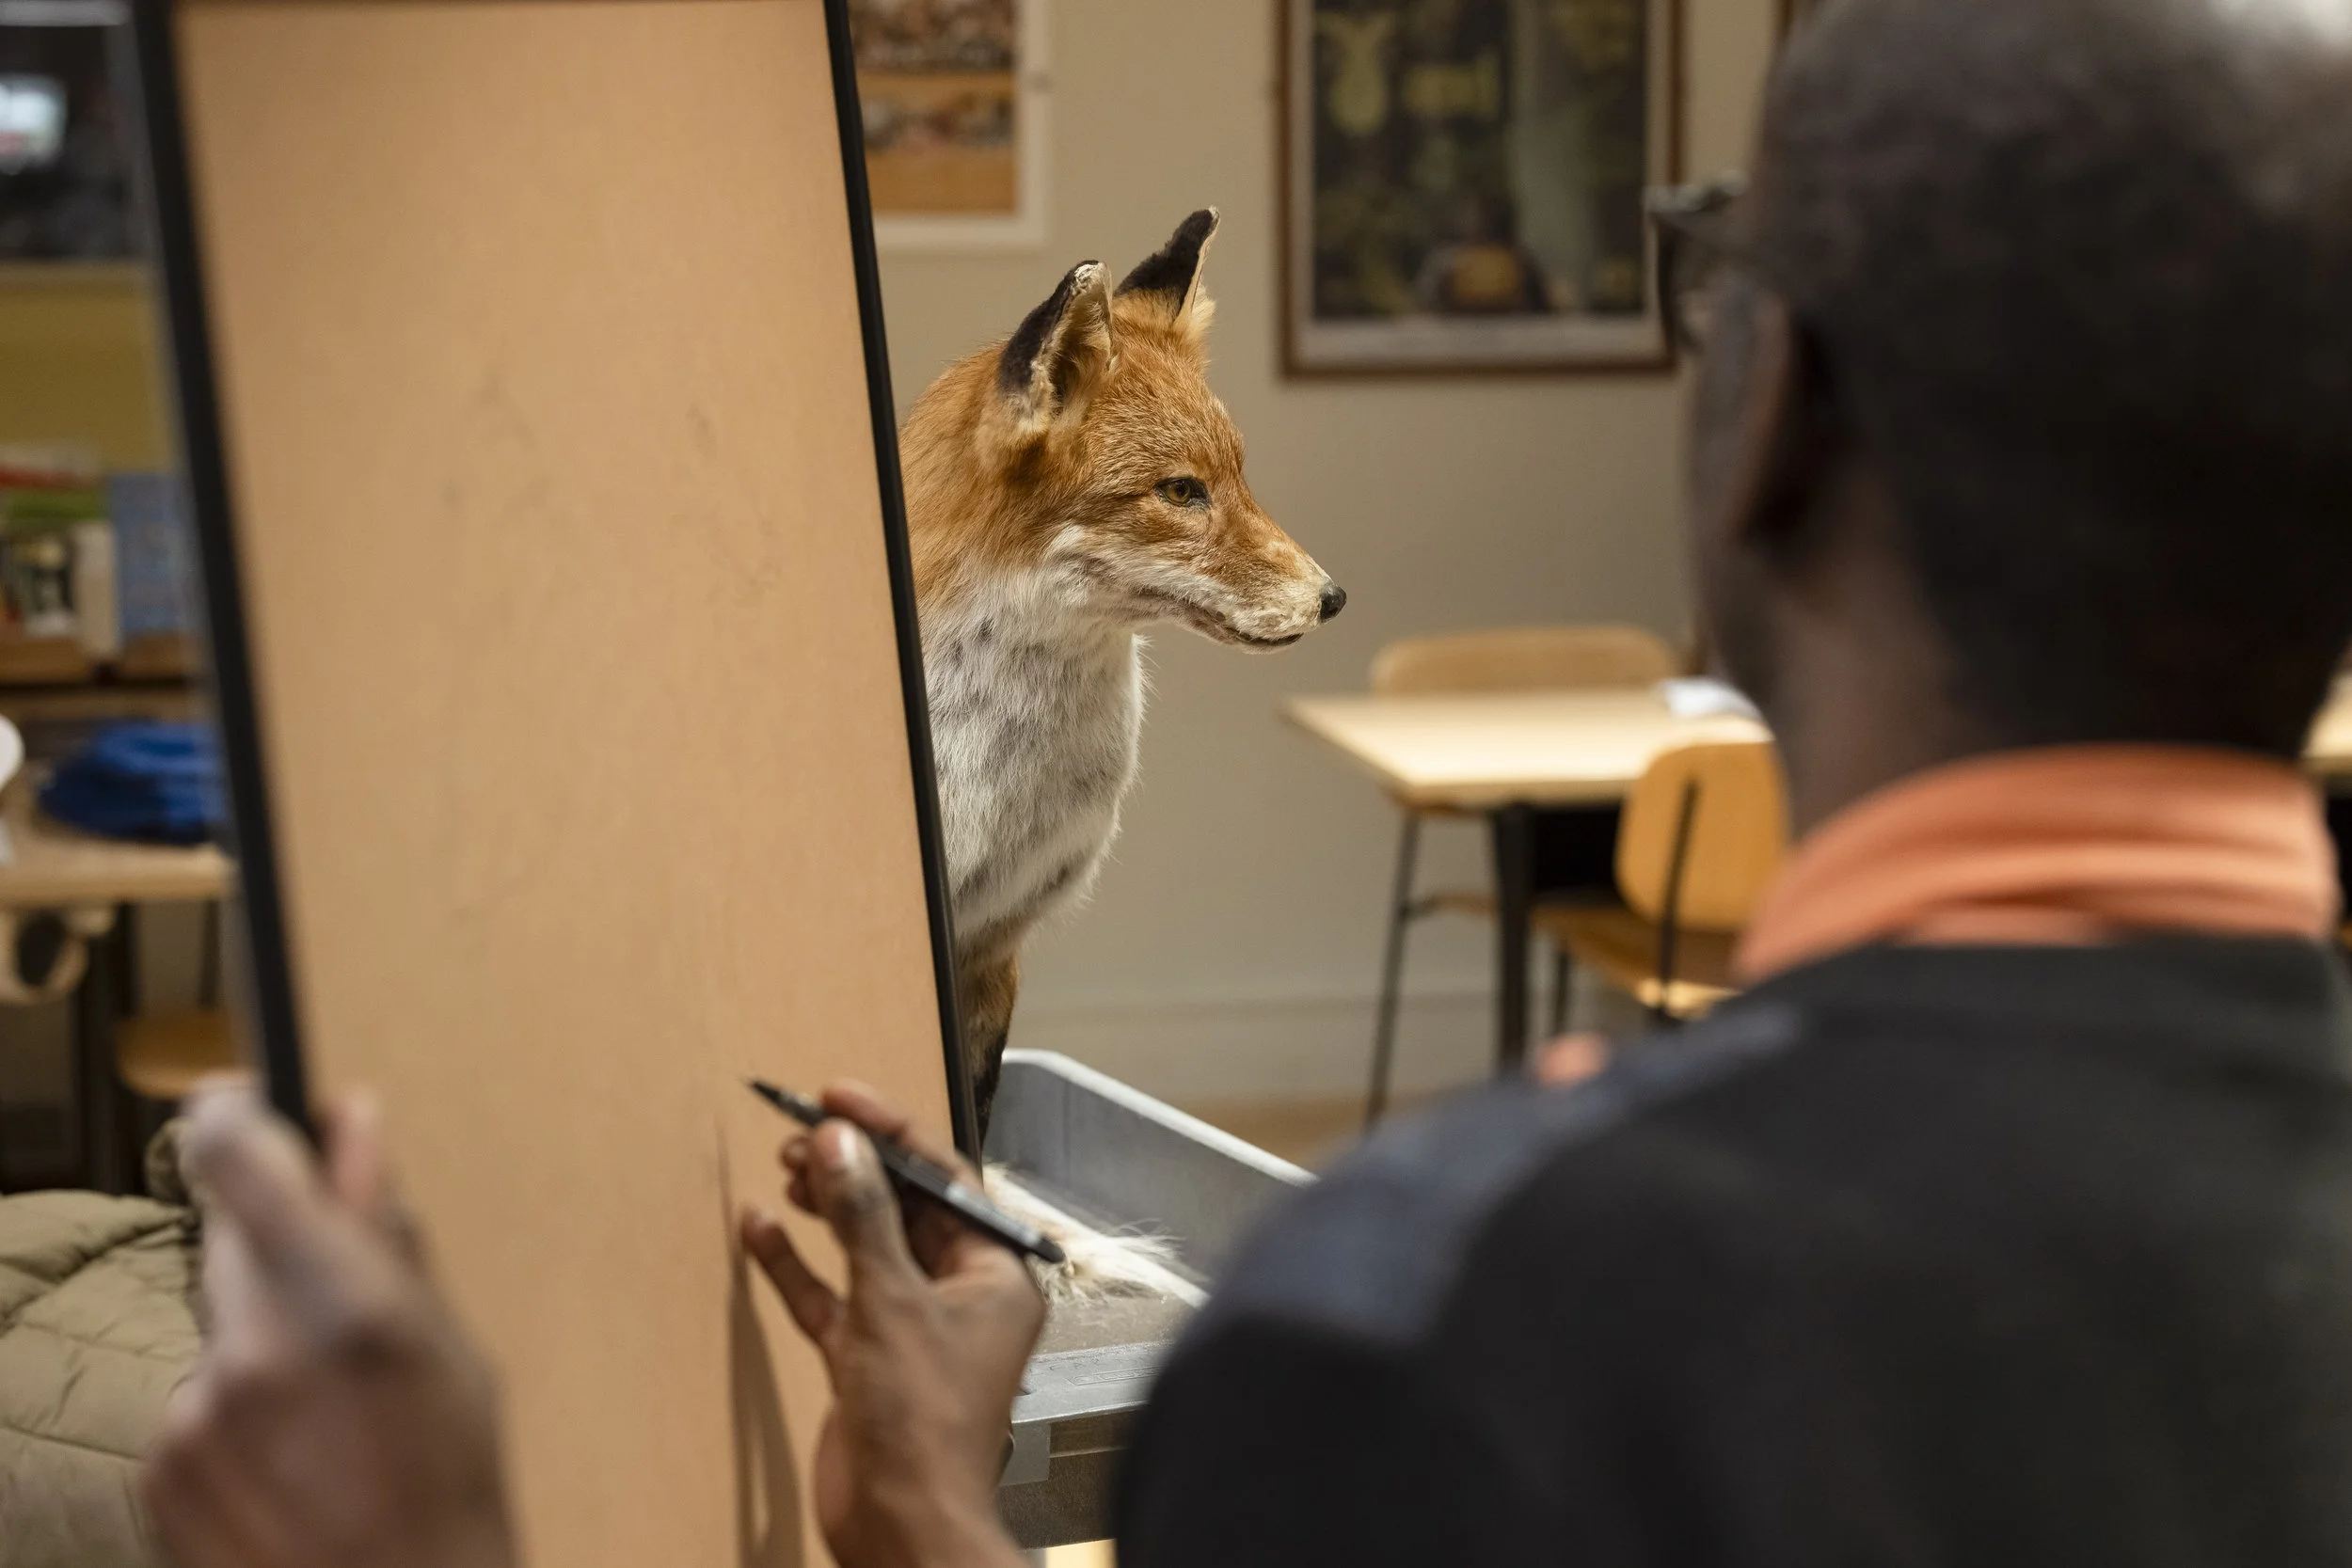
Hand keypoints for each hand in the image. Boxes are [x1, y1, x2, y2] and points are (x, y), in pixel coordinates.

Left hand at [143, 1084, 518, 1567]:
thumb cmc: (449, 1488)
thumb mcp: (449, 1344)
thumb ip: (387, 1231)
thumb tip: (353, 1124)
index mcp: (346, 1303)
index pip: (240, 1156)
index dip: (235, 1114)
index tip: (242, 1101)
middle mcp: (255, 1350)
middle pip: (235, 1238)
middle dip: (280, 1248)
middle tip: (338, 1302)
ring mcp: (197, 1414)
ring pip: (220, 1323)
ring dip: (263, 1339)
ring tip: (329, 1413)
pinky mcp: (159, 1465)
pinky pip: (194, 1396)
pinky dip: (235, 1409)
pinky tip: (292, 1457)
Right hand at [741, 1082, 1042, 1567]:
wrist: (904, 1526)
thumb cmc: (924, 1420)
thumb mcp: (891, 1301)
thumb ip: (863, 1217)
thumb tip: (839, 1140)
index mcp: (994, 1272)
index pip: (944, 1178)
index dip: (890, 1131)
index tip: (837, 1095)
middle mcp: (959, 1294)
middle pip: (904, 1208)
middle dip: (854, 1166)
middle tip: (800, 1131)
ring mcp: (910, 1328)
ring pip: (865, 1248)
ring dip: (826, 1206)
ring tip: (783, 1165)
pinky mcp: (866, 1362)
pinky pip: (829, 1297)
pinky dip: (797, 1265)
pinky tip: (760, 1228)